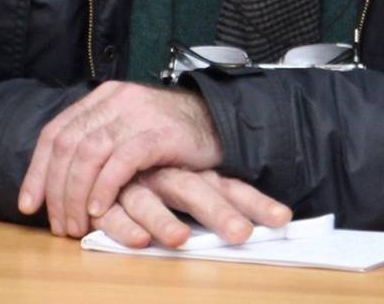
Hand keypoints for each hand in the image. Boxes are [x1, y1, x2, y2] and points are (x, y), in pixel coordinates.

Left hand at [19, 81, 225, 237]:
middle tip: (58, 224)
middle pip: (68, 145)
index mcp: (101, 98)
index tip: (29, 204)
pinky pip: (121, 161)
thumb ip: (98, 140)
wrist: (220, 121)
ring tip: (76, 224)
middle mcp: (114, 101)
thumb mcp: (128, 129)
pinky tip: (98, 209)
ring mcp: (136, 114)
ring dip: (76, 194)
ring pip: (89, 153)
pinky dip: (104, 186)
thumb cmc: (171, 134)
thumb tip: (59, 176)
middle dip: (55, 189)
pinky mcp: (159, 134)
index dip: (37, 171)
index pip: (56, 133)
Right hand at [93, 166, 290, 248]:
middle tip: (241, 233)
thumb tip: (273, 218)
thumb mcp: (186, 180)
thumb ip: (215, 195)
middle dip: (218, 212)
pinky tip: (138, 240)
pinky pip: (113, 213)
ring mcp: (133, 186)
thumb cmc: (149, 174)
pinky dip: (124, 226)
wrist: (101, 143)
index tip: (282, 218)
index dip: (254, 202)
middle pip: (193, 190)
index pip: (226, 186)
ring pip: (148, 201)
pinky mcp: (105, 201)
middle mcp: (165, 177)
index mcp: (191, 173)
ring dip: (163, 221)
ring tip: (180, 240)